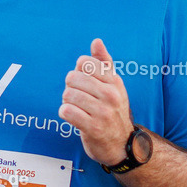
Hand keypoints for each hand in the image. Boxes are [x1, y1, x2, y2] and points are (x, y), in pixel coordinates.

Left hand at [59, 38, 133, 166]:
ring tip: (76, 108)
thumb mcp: (113, 86)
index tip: (84, 83)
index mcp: (114, 81)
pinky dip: (65, 114)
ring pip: (68, 95)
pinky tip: (72, 117)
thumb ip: (104, 63)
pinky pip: (67, 111)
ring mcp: (103, 112)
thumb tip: (96, 41)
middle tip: (77, 98)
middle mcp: (111, 95)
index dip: (78, 72)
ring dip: (66, 102)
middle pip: (72, 78)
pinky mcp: (93, 128)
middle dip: (70, 88)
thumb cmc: (113, 112)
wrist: (122, 145)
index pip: (84, 63)